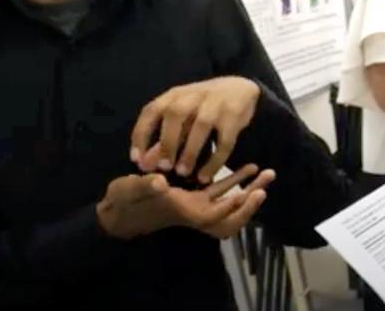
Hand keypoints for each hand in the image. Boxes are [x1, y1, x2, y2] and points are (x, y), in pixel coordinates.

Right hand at [97, 164, 275, 239]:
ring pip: (229, 203)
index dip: (237, 206)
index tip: (255, 191)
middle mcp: (193, 211)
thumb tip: (160, 182)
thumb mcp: (130, 190)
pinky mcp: (192, 197)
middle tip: (269, 178)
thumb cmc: (123, 201)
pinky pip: (220, 194)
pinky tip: (247, 169)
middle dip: (251, 201)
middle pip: (231, 215)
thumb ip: (145, 185)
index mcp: (183, 211)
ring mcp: (195, 205)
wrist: (116, 211)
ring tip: (265, 172)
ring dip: (247, 190)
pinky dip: (235, 185)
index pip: (217, 215)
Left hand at [131, 77, 260, 182]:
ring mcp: (215, 103)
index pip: (151, 111)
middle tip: (163, 168)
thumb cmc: (203, 106)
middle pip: (175, 114)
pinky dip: (215, 160)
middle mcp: (192, 96)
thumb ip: (163, 139)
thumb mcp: (182, 117)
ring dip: (190, 151)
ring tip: (183, 173)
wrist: (239, 88)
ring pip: (201, 126)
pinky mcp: (234, 115)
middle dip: (167, 142)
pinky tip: (205, 176)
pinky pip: (225, 140)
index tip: (136, 160)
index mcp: (174, 95)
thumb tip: (144, 164)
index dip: (141, 135)